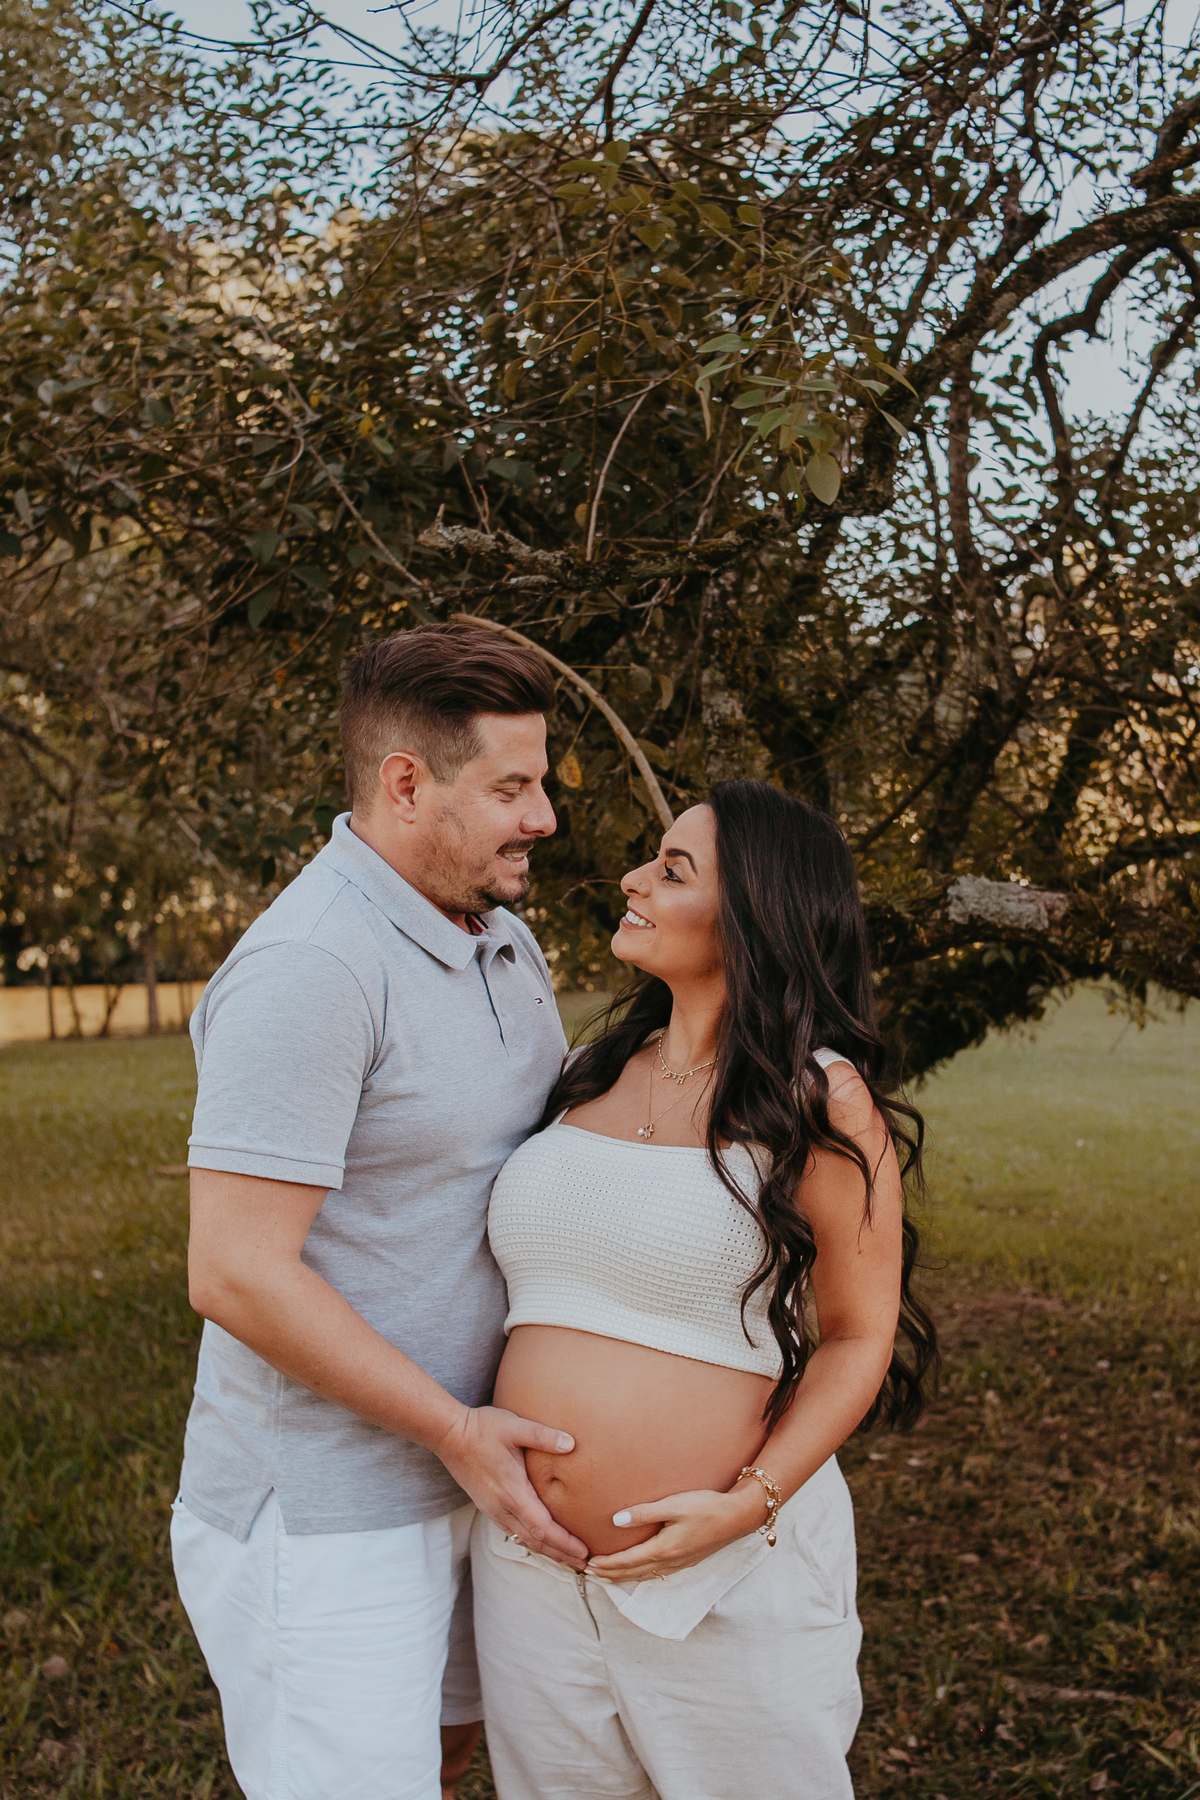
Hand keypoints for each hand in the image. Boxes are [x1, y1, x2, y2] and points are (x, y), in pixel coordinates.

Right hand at [436, 1405, 588, 1568]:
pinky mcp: (488, 1507)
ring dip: (548, 1551)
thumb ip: (543, 1436)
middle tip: (585, 1564)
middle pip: (536, 1541)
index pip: (543, 1528)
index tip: (584, 1552)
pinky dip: (532, 1541)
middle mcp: (502, 1508)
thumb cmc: (482, 1429)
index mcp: (512, 1493)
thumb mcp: (515, 1426)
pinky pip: (513, 1532)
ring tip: (568, 1557)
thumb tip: (571, 1443)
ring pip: (524, 1540)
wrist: (449, 1435)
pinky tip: (542, 1541)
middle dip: (561, 1554)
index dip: (565, 1543)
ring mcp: (493, 1510)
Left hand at [585, 1478, 768, 1580]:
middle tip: (588, 1575)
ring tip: (607, 1577)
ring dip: (623, 1577)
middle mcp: (670, 1561)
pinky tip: (638, 1572)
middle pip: (633, 1573)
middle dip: (610, 1575)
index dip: (607, 1565)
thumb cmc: (706, 1506)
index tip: (588, 1565)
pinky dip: (640, 1575)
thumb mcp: (674, 1505)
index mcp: (664, 1549)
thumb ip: (644, 1513)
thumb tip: (615, 1521)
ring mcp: (680, 1564)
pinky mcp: (687, 1560)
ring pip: (644, 1576)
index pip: (628, 1561)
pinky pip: (657, 1574)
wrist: (737, 1516)